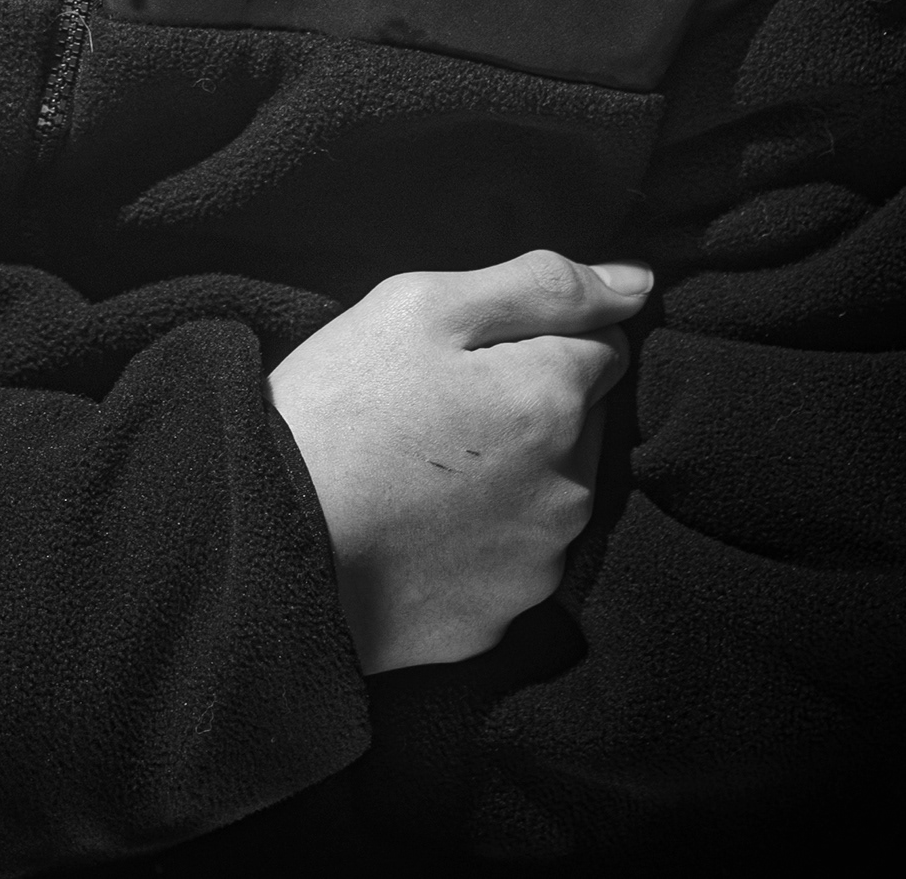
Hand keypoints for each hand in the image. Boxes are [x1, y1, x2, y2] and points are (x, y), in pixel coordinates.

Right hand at [268, 250, 651, 671]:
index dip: (534, 336)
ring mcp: (538, 565)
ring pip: (551, 492)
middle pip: (580, 421)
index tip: (467, 353)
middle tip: (435, 406)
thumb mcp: (422, 305)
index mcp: (556, 401)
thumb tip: (638, 283)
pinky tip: (418, 525)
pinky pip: (511, 558)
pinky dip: (482, 538)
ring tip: (420, 467)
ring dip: (513, 472)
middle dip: (529, 404)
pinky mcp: (502, 621)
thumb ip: (540, 284)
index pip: (602, 344)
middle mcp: (571, 491)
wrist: (267, 540)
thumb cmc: (340, 406)